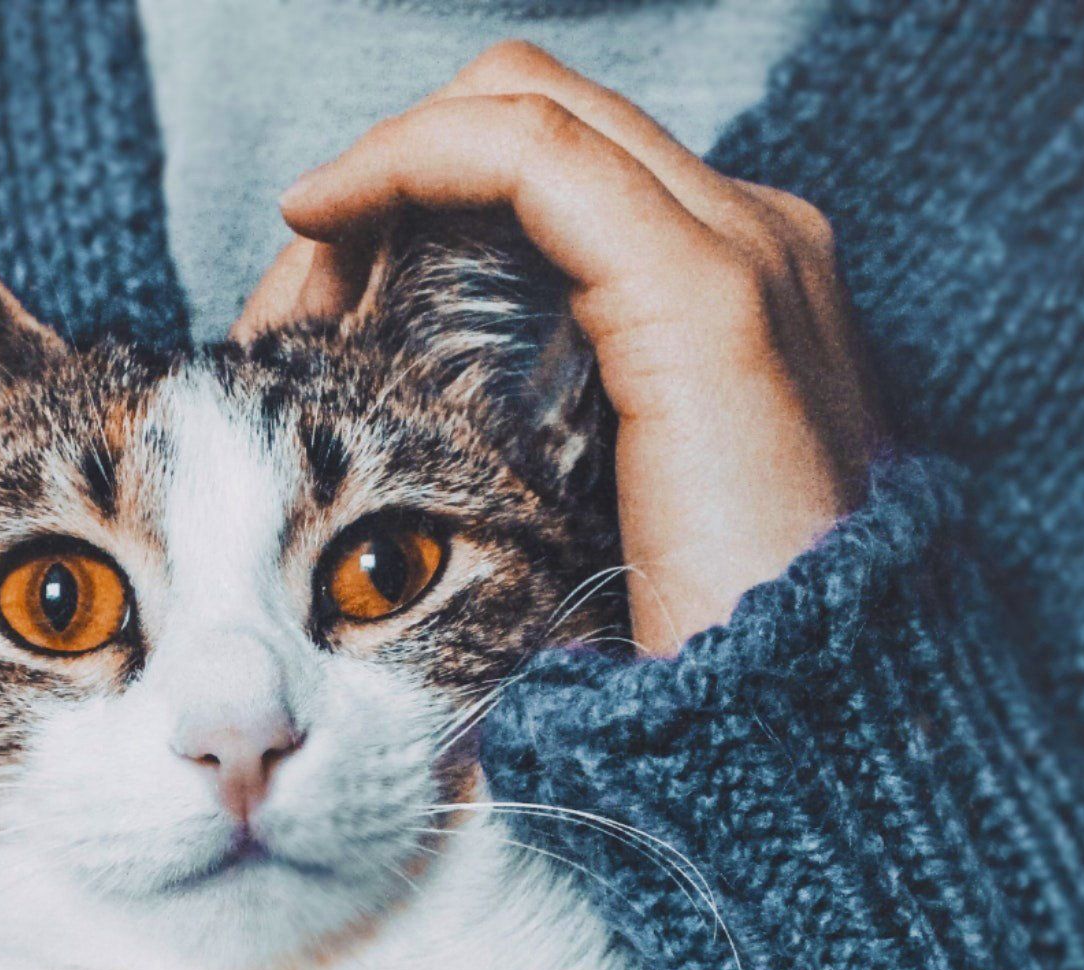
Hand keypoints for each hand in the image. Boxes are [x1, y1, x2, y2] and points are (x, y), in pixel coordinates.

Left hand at [238, 42, 880, 654]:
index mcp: (734, 300)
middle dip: (395, 177)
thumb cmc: (693, 679)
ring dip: (383, 171)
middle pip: (535, 119)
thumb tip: (409, 470)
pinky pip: (525, 155)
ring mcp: (741, 254)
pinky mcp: (705, 293)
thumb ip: (538, 465)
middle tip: (292, 291)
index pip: (557, 179)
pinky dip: (408, 164)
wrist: (791, 745)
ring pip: (523, 111)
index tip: (314, 313)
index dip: (424, 207)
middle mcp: (754, 244)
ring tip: (297, 272)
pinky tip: (324, 224)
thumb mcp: (595, 548)